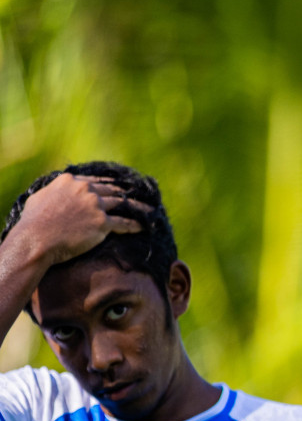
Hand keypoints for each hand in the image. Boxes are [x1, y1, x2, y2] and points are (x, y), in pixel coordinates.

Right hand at [6, 172, 147, 268]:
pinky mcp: (102, 223)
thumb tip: (57, 192)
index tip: (120, 188)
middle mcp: (85, 189)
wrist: (36, 239)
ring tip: (150, 210)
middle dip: (127, 193)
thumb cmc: (32, 222)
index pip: (96, 181)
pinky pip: (124, 223)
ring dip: (138, 207)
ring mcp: (95, 205)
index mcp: (71, 181)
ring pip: (123, 203)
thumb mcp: (40, 197)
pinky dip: (135, 225)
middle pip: (113, 190)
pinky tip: (144, 226)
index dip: (111, 185)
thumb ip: (55, 191)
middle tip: (141, 196)